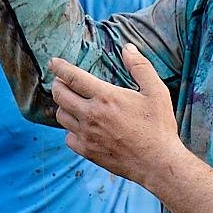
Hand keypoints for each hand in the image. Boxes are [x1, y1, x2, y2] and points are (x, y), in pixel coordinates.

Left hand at [50, 44, 181, 193]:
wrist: (157, 163)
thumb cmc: (159, 127)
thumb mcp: (157, 92)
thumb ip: (141, 67)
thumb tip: (128, 48)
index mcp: (106, 97)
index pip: (73, 77)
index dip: (60, 68)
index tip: (54, 62)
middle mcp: (91, 115)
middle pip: (60, 95)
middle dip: (58, 85)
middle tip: (63, 83)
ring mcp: (87, 135)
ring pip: (61, 116)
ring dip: (64, 107)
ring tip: (72, 104)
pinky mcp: (87, 152)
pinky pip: (68, 137)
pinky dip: (70, 130)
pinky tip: (81, 127)